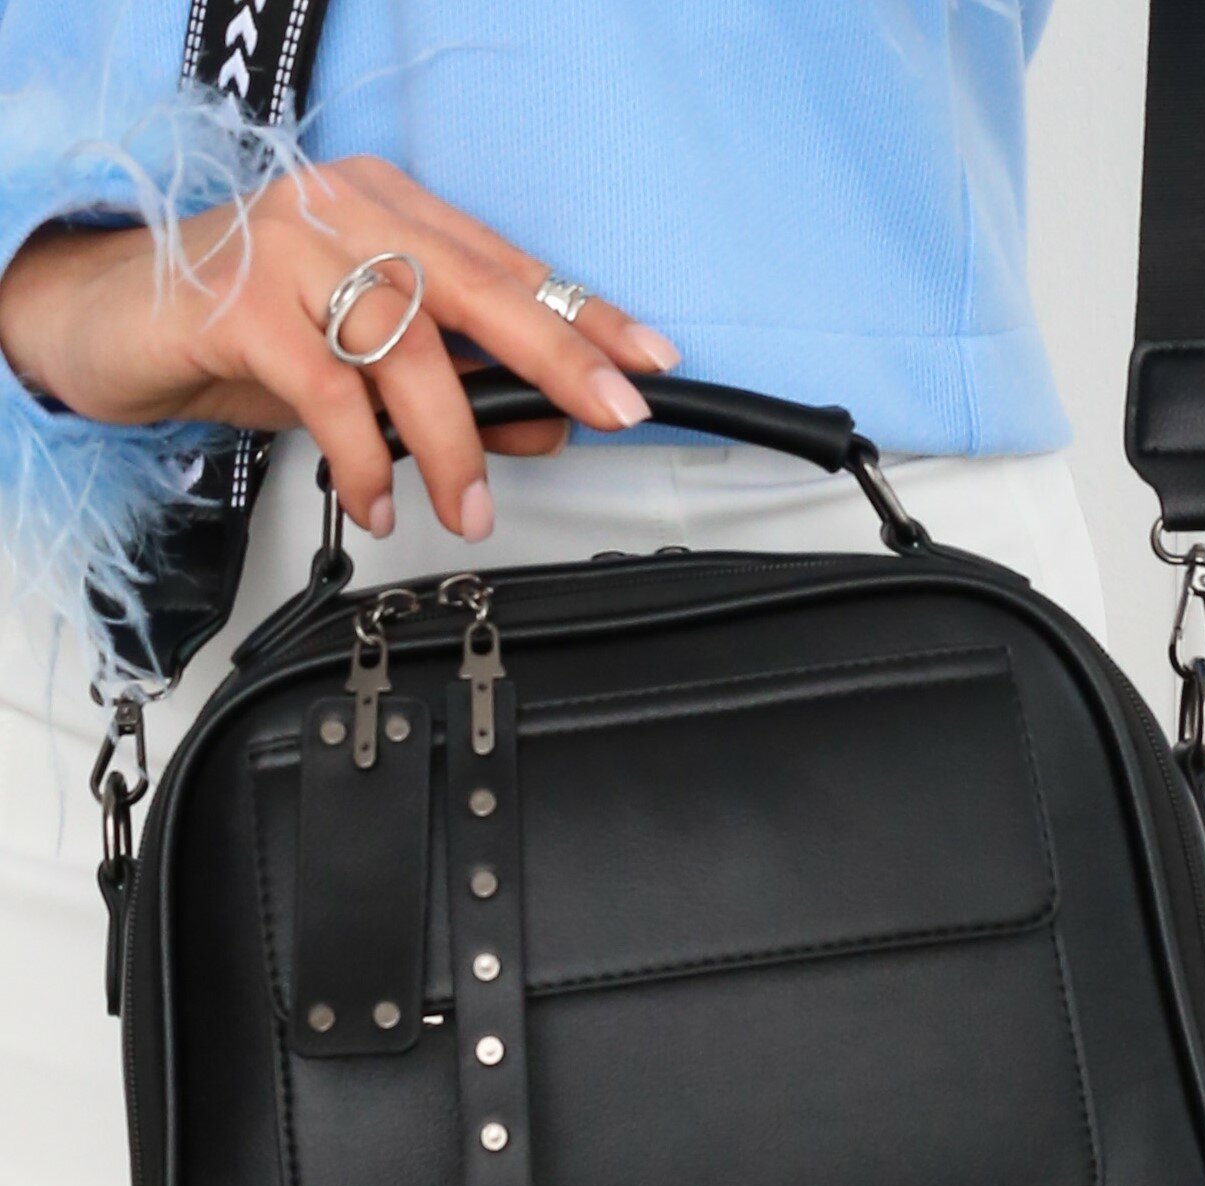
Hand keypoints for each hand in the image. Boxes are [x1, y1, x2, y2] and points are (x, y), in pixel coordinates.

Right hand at [0, 155, 680, 539]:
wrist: (107, 322)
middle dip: (558, 353)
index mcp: (387, 210)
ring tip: (467, 508)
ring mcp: (290, 249)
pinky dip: (364, 458)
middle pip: (474, 283)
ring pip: (405, 342)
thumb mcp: (362, 371)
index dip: (582, 314)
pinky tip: (374, 502)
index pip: (506, 263)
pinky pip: (328, 390)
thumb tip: (546, 428)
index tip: (648, 360)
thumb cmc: (240, 333)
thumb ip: (451, 393)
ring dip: (452, 440)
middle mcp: (345, 211)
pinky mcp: (240, 303)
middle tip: (612, 410)